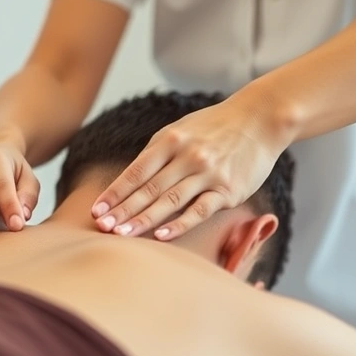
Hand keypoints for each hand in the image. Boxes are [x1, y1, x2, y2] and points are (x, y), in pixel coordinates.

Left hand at [91, 97, 287, 239]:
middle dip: (123, 210)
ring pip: (169, 201)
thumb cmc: (215, 127)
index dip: (115, 192)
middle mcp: (187, 156)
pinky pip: (199, 209)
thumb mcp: (181, 130)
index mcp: (170, 140)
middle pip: (148, 189)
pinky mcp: (227, 189)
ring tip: (122, 235)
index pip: (136, 171)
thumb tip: (131, 182)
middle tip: (102, 228)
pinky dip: (179, 223)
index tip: (96, 211)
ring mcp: (208, 173)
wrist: (259, 120)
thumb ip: (158, 154)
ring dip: (143, 219)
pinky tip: (162, 236)